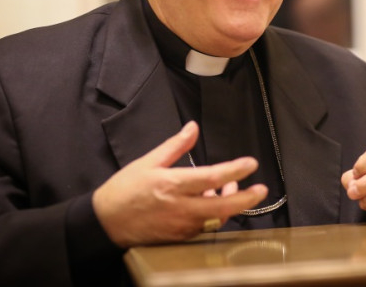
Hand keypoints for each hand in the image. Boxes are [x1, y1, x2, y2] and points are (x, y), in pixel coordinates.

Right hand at [92, 121, 267, 247]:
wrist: (104, 223)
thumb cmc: (124, 190)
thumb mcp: (148, 162)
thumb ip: (175, 146)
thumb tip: (193, 128)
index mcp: (173, 185)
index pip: (212, 177)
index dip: (235, 170)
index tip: (251, 164)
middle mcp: (180, 208)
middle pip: (222, 206)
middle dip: (246, 199)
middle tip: (261, 190)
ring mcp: (181, 226)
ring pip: (215, 217)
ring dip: (228, 204)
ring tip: (229, 188)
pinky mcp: (179, 237)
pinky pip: (204, 226)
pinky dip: (213, 214)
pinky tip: (211, 201)